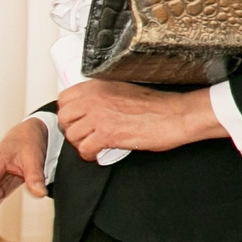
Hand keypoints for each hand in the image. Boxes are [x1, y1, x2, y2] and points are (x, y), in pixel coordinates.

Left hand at [56, 79, 220, 160]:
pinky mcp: (108, 134)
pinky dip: (90, 155)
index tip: (77, 120)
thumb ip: (102, 96)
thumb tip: (87, 108)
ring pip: (72, 135)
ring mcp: (101, 115)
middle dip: (72, 129)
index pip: (64, 99)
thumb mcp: (123, 90)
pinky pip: (84, 149)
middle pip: (64, 118)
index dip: (69, 113)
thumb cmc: (156, 105)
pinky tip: (99, 153)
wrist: (177, 115)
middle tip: (85, 135)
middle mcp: (96, 98)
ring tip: (94, 144)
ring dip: (81, 143)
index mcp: (99, 86)